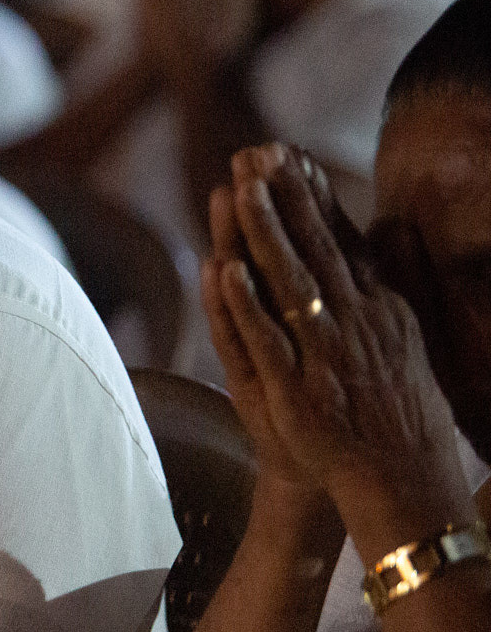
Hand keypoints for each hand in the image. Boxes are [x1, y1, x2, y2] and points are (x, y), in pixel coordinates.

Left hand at [207, 146, 472, 542]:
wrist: (402, 480)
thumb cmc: (397, 405)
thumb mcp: (407, 332)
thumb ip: (396, 277)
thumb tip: (392, 222)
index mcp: (380, 306)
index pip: (343, 238)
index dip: (313, 194)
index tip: (288, 151)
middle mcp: (356, 323)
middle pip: (315, 249)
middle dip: (285, 199)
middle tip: (256, 152)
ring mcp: (326, 356)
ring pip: (289, 284)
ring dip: (263, 235)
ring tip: (238, 190)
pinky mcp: (298, 391)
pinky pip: (266, 341)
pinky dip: (245, 305)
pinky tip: (224, 270)